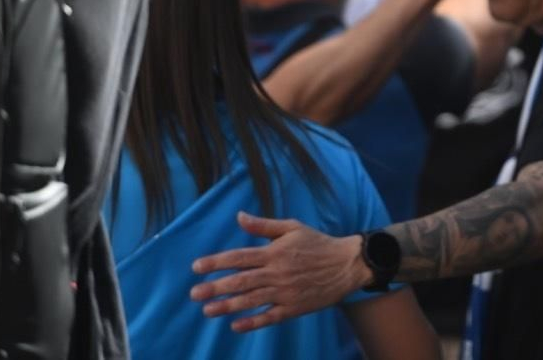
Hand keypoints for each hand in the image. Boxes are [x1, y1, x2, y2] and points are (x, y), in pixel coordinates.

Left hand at [190, 213, 364, 332]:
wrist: (347, 264)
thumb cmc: (318, 243)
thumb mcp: (292, 227)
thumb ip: (263, 225)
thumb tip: (239, 216)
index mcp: (274, 252)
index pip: (239, 257)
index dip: (216, 262)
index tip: (197, 267)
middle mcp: (277, 273)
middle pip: (240, 281)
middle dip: (215, 287)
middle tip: (194, 293)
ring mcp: (285, 292)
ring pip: (251, 300)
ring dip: (228, 306)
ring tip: (207, 310)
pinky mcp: (294, 307)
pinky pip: (270, 317)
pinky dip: (252, 322)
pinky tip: (236, 325)